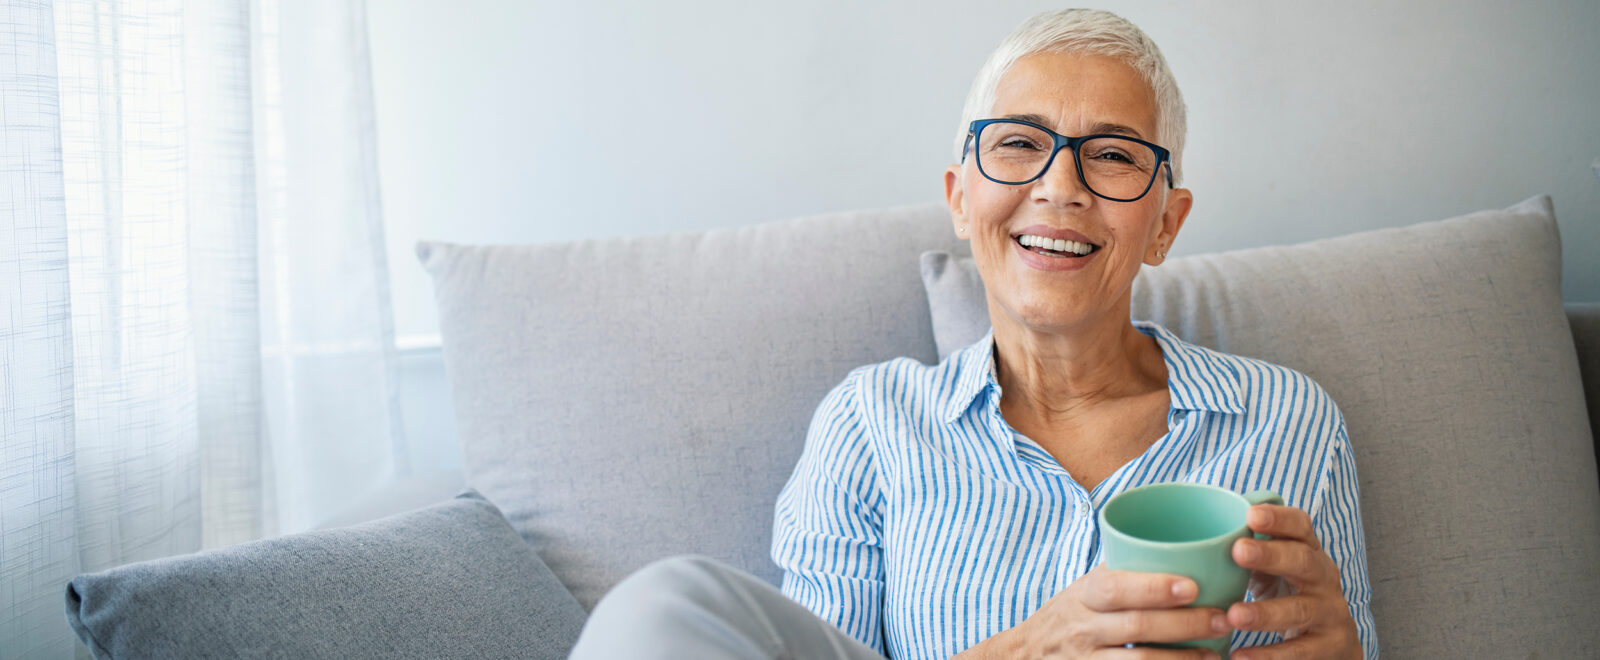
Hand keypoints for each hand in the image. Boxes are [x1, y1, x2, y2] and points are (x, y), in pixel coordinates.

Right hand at [978, 564, 1230, 658]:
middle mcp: (1084, 628)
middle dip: (1184, 623)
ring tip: (1215, 653)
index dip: (1153, 587)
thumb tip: (1184, 548)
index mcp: (1085, 596)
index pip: (1116, 588)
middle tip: (1222, 618)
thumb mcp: (1086, 588)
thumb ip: (1123, 572)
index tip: (1192, 586)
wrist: (1028, 655)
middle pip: (1136, 626)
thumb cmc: (1071, 614)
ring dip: (1182, 659)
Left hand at [1226, 504, 1360, 659]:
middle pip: (1303, 561)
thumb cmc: (1287, 592)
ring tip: (1234, 616)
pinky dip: (1270, 656)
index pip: (1301, 526)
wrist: (1332, 640)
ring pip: (1300, 610)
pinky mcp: (1330, 646)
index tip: (1251, 514)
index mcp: (1308, 551)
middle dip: (1271, 555)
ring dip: (1266, 614)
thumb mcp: (1273, 568)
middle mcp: (1324, 578)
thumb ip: (1247, 552)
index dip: (1279, 518)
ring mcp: (1330, 612)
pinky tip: (1242, 657)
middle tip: (1237, 551)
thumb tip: (1192, 537)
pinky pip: (1300, 652)